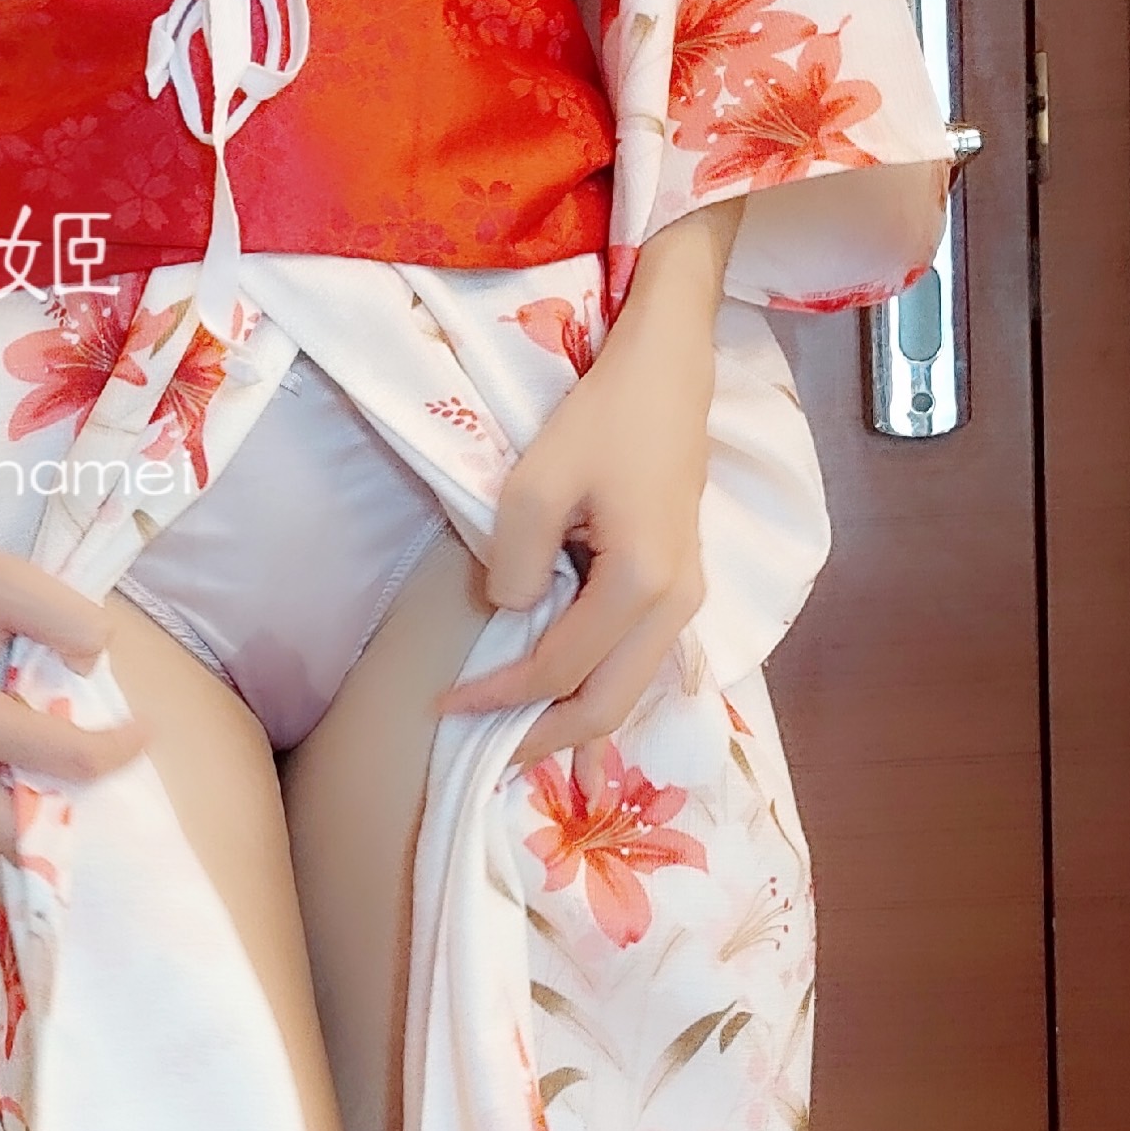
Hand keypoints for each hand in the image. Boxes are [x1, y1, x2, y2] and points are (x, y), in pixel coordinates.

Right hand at [0, 397, 144, 895]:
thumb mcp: (5, 577)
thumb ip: (67, 619)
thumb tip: (96, 665)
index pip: (66, 760)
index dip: (118, 750)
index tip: (146, 730)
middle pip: (20, 841)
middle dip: (70, 838)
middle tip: (113, 816)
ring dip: (27, 866)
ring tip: (73, 863)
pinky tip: (29, 850)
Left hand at [440, 203, 740, 761]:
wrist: (667, 374)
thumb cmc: (603, 419)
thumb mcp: (534, 484)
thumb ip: (514, 563)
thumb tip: (513, 615)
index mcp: (643, 585)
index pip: (558, 669)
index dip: (498, 696)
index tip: (442, 705)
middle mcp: (677, 606)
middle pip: (607, 705)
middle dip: (543, 739)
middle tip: (484, 756)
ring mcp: (686, 600)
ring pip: (629, 693)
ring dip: (573, 725)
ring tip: (518, 744)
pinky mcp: (680, 588)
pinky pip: (636, 665)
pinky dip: (599, 696)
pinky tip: (568, 715)